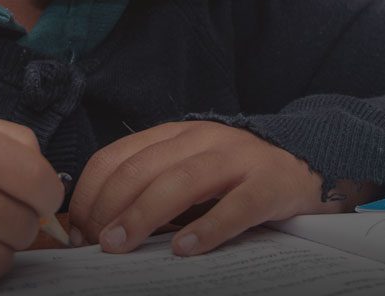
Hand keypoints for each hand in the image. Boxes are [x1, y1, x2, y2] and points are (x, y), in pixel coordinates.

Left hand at [68, 121, 359, 257]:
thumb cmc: (235, 175)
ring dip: (143, 215)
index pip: (117, 156)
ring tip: (120, 245)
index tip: (78, 228)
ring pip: (181, 183)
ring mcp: (237, 160)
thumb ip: (151, 185)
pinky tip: (184, 250)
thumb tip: (98, 226)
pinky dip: (207, 230)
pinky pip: (235, 208)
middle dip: (109, 208)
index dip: (91, 193)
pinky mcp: (269, 185)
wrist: (307, 160)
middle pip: (142, 170)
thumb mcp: (189, 168)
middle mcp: (202, 140)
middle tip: (94, 243)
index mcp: (175, 135)